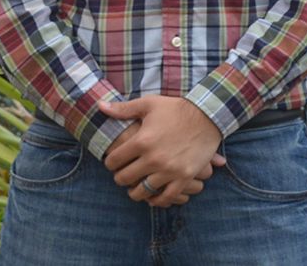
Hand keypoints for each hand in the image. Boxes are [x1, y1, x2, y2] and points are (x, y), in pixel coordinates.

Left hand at [100, 97, 223, 207]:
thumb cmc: (176, 108)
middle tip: (121, 176)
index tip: (111, 163)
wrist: (207, 116)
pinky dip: (157, 201)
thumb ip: (123, 109)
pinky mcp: (184, 177)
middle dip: (120, 178)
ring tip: (134, 189)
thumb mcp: (148, 105)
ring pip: (143, 191)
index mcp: (142, 140)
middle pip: (125, 178)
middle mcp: (153, 158)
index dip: (109, 163)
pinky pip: (167, 197)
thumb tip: (100, 106)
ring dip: (135, 192)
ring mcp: (169, 170)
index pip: (114, 160)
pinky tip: (153, 198)